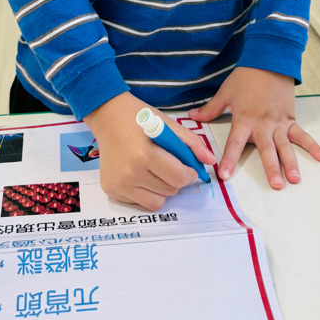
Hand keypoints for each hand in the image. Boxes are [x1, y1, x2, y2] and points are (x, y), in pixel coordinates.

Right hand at [84, 91, 216, 210]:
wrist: (108, 116)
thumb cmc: (140, 118)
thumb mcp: (168, 124)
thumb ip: (192, 143)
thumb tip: (210, 161)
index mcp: (145, 154)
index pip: (179, 178)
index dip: (189, 173)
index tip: (188, 167)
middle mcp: (130, 173)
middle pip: (170, 191)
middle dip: (176, 180)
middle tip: (170, 165)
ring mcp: (119, 184)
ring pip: (156, 202)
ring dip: (162, 189)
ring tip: (156, 170)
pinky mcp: (111, 190)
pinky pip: (139, 202)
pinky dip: (146, 192)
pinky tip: (140, 174)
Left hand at [187, 67, 319, 189]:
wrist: (269, 60)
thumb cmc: (246, 77)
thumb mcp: (226, 93)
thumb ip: (210, 109)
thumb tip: (192, 116)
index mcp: (244, 119)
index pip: (235, 143)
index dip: (229, 159)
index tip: (225, 175)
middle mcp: (263, 124)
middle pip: (266, 149)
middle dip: (271, 168)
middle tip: (275, 185)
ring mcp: (279, 122)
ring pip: (285, 146)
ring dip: (291, 162)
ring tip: (295, 179)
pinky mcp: (290, 118)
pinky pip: (302, 134)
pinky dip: (312, 145)